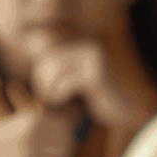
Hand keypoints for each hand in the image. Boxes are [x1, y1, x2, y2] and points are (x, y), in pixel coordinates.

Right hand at [0, 106, 88, 156]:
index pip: (65, 125)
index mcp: (33, 119)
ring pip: (63, 156)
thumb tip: (68, 125)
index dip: (67, 134)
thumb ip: (41, 122)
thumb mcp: (20, 122)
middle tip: (60, 153)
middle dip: (67, 148)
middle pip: (67, 141)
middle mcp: (34, 133)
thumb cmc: (0, 138)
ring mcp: (31, 151)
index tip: (64, 139)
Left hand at [26, 38, 146, 128]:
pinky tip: (70, 101)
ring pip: (51, 68)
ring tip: (59, 100)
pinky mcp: (96, 73)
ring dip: (49, 90)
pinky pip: (63, 82)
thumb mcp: (69, 79)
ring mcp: (94, 58)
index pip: (45, 53)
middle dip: (43, 83)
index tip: (50, 90)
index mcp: (83, 44)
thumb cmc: (94, 101)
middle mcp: (89, 46)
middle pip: (46, 60)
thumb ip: (53, 64)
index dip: (41, 76)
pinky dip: (60, 95)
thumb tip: (31, 40)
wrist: (125, 116)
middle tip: (53, 99)